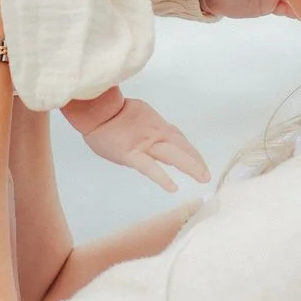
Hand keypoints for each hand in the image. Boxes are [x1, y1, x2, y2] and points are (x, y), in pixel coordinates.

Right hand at [73, 96, 210, 192]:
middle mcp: (156, 134)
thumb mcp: (136, 117)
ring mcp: (145, 144)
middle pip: (182, 147)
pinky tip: (172, 188)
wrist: (95, 111)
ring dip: (190, 166)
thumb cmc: (109, 113)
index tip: (198, 161)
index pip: (179, 138)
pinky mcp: (132, 154)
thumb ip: (148, 129)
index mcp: (156, 125)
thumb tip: (155, 138)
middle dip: (196, 160)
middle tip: (206, 175)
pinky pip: (150, 168)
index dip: (190, 151)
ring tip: (201, 178)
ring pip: (172, 155)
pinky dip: (162, 178)